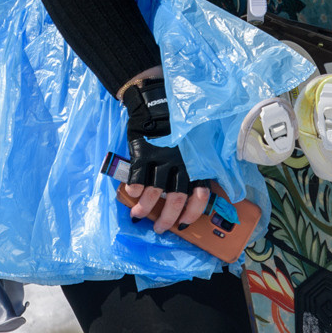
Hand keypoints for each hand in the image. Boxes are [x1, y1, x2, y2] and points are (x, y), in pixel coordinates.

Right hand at [120, 76, 211, 233]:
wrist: (157, 104)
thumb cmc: (179, 128)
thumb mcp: (195, 146)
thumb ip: (197, 166)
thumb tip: (198, 190)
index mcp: (195, 165)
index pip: (200, 196)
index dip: (192, 213)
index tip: (183, 225)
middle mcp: (181, 165)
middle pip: (175, 200)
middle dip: (166, 219)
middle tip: (158, 228)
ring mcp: (161, 159)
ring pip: (155, 192)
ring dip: (145, 208)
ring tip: (137, 215)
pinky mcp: (144, 153)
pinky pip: (138, 176)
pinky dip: (134, 188)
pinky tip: (131, 194)